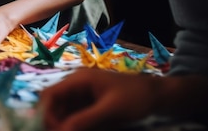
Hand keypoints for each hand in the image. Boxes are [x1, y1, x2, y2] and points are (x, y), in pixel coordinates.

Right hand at [38, 68, 158, 130]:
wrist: (161, 97)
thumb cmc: (136, 98)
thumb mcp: (110, 110)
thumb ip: (84, 120)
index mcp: (78, 80)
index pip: (50, 95)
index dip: (46, 113)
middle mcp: (76, 87)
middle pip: (54, 105)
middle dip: (53, 122)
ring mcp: (83, 97)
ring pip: (63, 114)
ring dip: (63, 126)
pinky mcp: (91, 107)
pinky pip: (75, 118)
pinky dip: (74, 127)